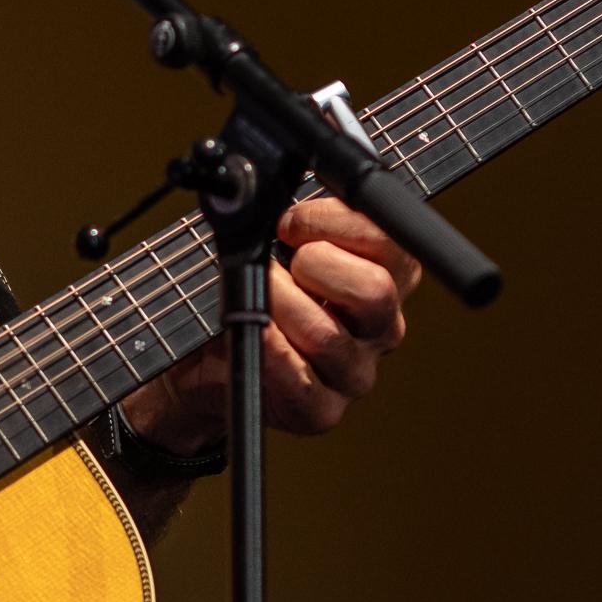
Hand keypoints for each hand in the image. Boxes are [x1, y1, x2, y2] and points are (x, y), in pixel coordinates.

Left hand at [119, 196, 419, 458]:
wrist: (209, 354)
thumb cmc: (252, 290)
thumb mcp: (273, 244)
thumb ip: (288, 218)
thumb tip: (267, 191)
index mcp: (385, 278)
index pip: (391, 244)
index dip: (336, 223)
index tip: (288, 222)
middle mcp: (380, 328)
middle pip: (374, 292)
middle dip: (313, 266)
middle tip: (277, 262)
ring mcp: (354, 373)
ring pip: (326, 335)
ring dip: (278, 305)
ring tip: (254, 294)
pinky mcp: (322, 410)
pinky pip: (300, 381)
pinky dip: (268, 349)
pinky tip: (253, 331)